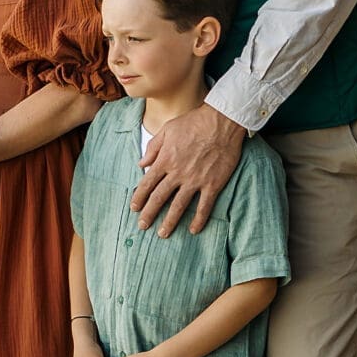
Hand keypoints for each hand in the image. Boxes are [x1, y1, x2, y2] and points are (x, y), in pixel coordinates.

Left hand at [130, 103, 245, 235]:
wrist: (222, 121)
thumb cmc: (194, 122)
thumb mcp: (167, 129)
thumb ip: (153, 148)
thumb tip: (140, 163)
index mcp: (165, 160)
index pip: (147, 183)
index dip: (139, 197)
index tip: (134, 208)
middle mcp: (177, 173)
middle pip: (159, 198)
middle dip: (149, 213)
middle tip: (142, 226)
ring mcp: (195, 180)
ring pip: (179, 206)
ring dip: (170, 221)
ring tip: (162, 234)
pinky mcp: (213, 184)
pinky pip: (204, 206)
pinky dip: (198, 219)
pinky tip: (193, 230)